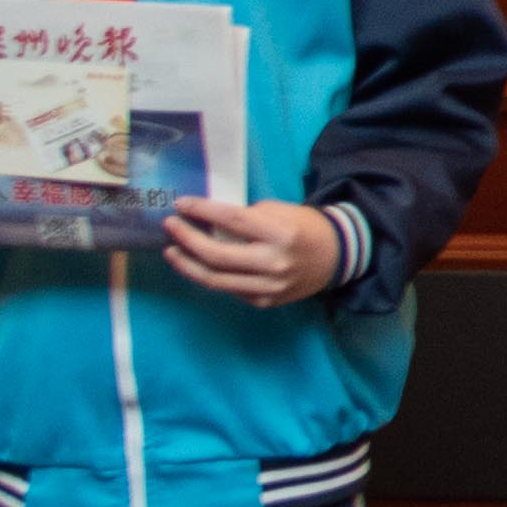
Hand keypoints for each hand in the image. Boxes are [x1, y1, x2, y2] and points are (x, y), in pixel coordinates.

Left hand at [160, 198, 344, 306]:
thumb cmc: (305, 226)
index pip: (232, 220)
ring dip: (188, 265)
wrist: (336, 257)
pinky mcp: (265, 302)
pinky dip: (209, 276)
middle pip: (218, 255)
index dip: (202, 211)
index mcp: (280, 234)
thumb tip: (208, 221)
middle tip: (170, 226)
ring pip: (216, 280)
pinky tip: (197, 265)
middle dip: (187, 240)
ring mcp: (269, 288)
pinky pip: (229, 290)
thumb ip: (246, 218)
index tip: (180, 204)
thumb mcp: (280, 211)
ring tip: (171, 251)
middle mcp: (274, 264)